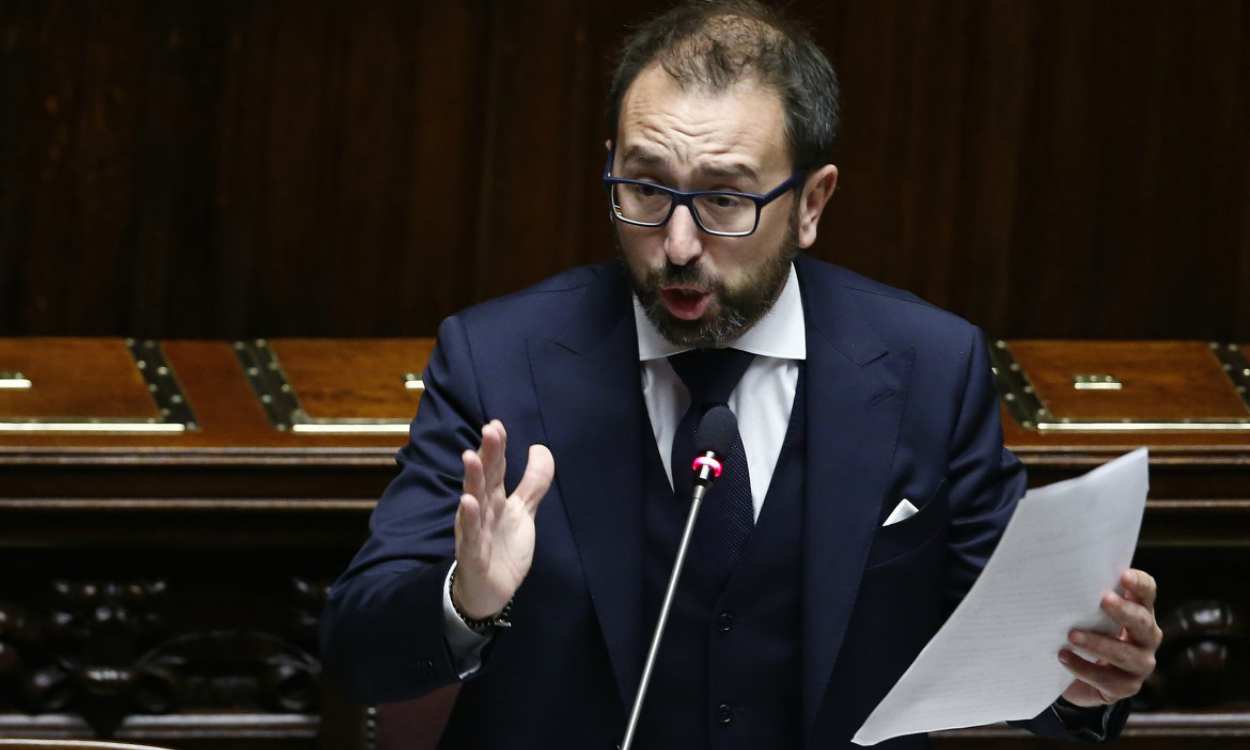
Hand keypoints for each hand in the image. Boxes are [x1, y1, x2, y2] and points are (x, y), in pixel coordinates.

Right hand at [452, 420, 554, 619]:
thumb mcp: (523, 511)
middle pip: (484, 478)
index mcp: (494, 499)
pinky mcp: (473, 553)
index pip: (495, 468)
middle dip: (487, 454)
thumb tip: (539, 447)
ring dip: (472, 479)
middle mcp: (481, 510)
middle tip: (489, 430)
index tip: (497, 424)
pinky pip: (470, 534)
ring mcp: (474, 530)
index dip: (497, 447)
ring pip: (473, 501)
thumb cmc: (502, 546)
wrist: (490, 590)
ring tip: (471, 457)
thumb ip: (533, 482)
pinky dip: (468, 518)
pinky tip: (467, 501)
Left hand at [1059, 568, 1161, 706]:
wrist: (1079, 677)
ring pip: (1125, 654)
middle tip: (1103, 600)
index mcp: (1139, 611)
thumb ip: (1085, 599)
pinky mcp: (1126, 686)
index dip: (1139, 584)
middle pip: (1142, 622)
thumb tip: (1057, 575)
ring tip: (1072, 635)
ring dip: (1098, 643)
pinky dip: (1083, 667)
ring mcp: (1140, 664)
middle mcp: (1147, 637)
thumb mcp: (1086, 614)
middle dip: (1124, 611)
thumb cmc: (1085, 632)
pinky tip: (1063, 657)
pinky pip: (1107, 679)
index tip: (1123, 575)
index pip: (1147, 592)